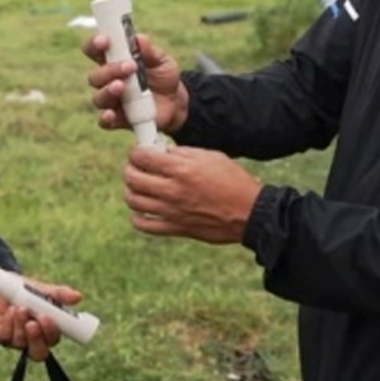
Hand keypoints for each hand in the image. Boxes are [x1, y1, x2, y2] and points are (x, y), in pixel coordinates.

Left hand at [0, 278, 84, 361]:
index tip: (50, 319)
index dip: (53, 334)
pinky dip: (10, 322)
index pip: (53, 339)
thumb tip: (78, 297)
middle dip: (38, 339)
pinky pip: (5, 337)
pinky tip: (11, 310)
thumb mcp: (41, 288)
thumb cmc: (22, 288)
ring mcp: (14, 339)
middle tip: (34, 322)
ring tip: (20, 307)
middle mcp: (30, 338)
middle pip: (39, 352)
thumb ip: (58, 294)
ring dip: (21, 325)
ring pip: (21, 343)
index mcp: (45, 329)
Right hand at [83, 31, 188, 135]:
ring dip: (107, 91)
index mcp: (114, 61)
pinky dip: (106, 118)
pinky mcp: (119, 119)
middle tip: (129, 66)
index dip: (94, 44)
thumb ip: (149, 50)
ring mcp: (112, 101)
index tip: (104, 41)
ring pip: (98, 98)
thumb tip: (139, 39)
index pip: (95, 50)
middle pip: (95, 76)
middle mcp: (108, 81)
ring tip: (121, 86)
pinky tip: (111, 114)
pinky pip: (104, 121)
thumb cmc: (163, 76)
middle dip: (110, 70)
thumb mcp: (162, 60)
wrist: (176, 102)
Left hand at [121, 144, 262, 244]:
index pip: (141, 157)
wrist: (249, 212)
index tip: (141, 152)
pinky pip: (143, 225)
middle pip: (132, 178)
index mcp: (181, 169)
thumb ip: (182, 154)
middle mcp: (172, 190)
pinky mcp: (176, 229)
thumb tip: (161, 153)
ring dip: (132, 191)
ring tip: (141, 187)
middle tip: (138, 168)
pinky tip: (144, 209)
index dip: (137, 152)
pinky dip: (137, 216)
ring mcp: (172, 212)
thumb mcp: (210, 156)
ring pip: (133, 201)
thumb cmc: (232, 180)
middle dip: (130, 169)